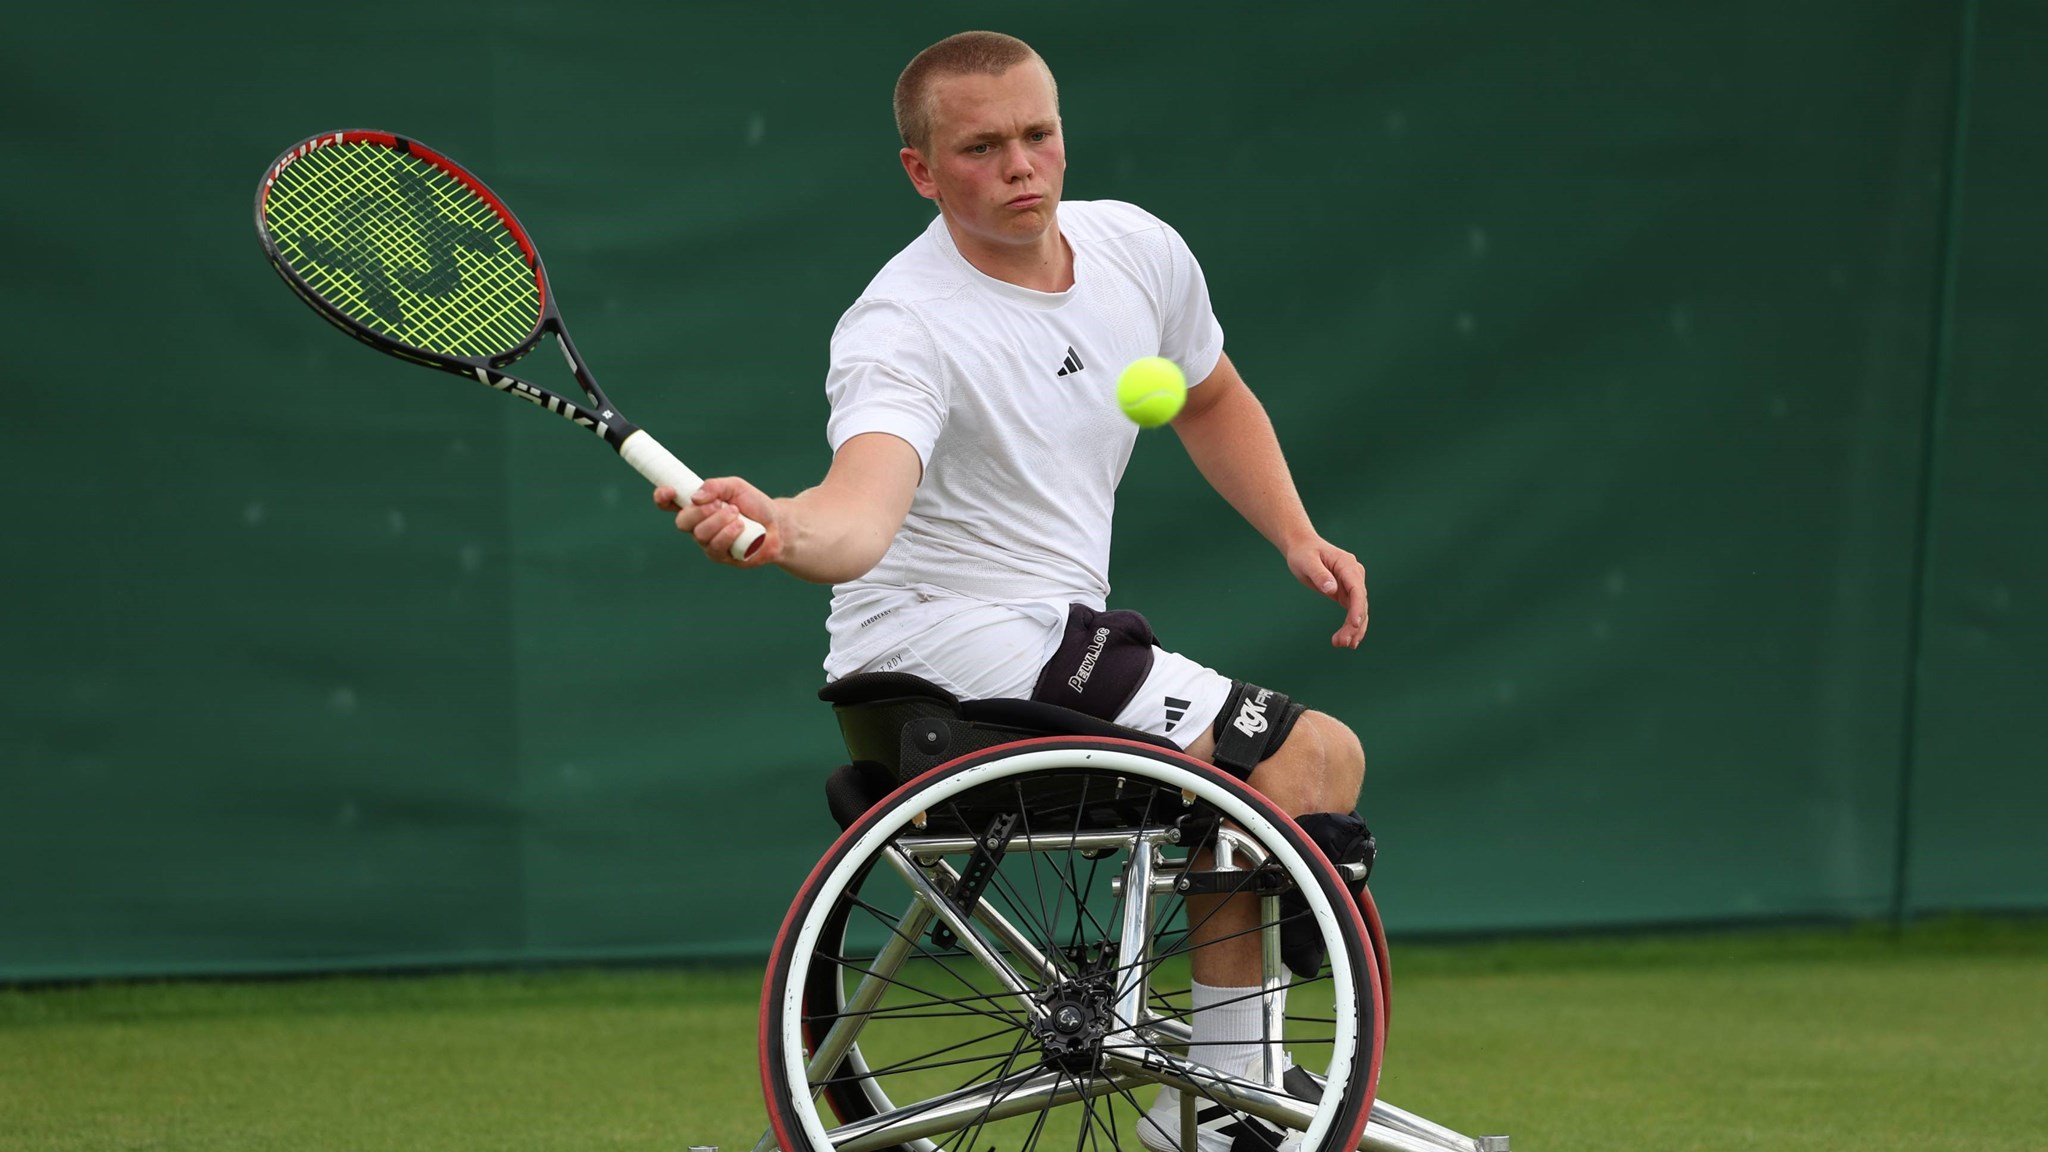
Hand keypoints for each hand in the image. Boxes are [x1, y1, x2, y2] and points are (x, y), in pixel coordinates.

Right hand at [654, 477, 781, 566]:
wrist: (778, 525)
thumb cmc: (755, 505)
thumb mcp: (736, 486)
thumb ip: (715, 486)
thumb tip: (695, 497)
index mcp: (697, 507)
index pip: (670, 504)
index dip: (663, 498)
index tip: (669, 491)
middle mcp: (698, 526)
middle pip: (682, 522)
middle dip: (701, 512)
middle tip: (721, 504)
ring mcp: (708, 543)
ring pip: (700, 534)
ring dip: (719, 521)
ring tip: (737, 515)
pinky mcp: (721, 556)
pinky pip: (715, 547)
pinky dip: (728, 534)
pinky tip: (740, 527)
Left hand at [1287, 537, 1367, 648]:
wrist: (1303, 547)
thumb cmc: (1303, 553)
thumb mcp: (1307, 562)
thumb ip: (1319, 575)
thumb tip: (1332, 589)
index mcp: (1347, 565)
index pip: (1357, 589)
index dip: (1357, 607)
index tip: (1354, 624)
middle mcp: (1354, 574)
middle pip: (1360, 602)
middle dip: (1354, 624)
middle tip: (1343, 643)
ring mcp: (1352, 584)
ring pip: (1359, 610)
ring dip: (1354, 629)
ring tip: (1342, 645)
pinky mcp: (1347, 592)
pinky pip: (1353, 611)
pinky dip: (1351, 625)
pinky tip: (1346, 640)